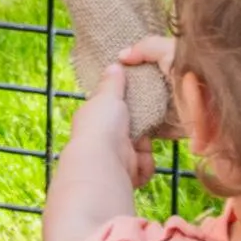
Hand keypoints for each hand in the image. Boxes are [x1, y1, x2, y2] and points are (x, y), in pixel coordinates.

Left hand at [96, 36, 175, 183]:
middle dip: (141, 130)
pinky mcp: (126, 176)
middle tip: (145, 124)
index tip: (140, 101)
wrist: (102, 163)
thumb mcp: (108, 96)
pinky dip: (144, 167)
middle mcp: (103, 141)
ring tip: (139, 146)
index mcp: (94, 121)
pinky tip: (137, 164)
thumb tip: (114, 65)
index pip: (114, 112)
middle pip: (132, 131)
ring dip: (144, 150)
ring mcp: (114, 160)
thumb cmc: (102, 126)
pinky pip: (144, 168)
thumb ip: (113, 83)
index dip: (128, 107)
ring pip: (141, 151)